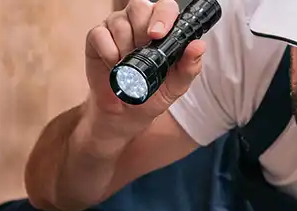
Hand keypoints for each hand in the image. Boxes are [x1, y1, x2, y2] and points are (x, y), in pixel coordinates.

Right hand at [84, 0, 206, 136]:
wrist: (125, 113)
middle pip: (138, 6)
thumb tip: (199, 46)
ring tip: (128, 65)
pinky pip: (100, 34)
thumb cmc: (152, 94)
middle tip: (141, 53)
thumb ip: (189, 66)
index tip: (157, 35)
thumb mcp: (176, 85)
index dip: (162, 16)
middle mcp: (139, 21)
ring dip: (124, 47)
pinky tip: (113, 65)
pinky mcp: (97, 37)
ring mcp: (116, 27)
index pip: (165, 7)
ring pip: (119, 21)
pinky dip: (108, 52)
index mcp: (162, 27)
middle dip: (141, 30)